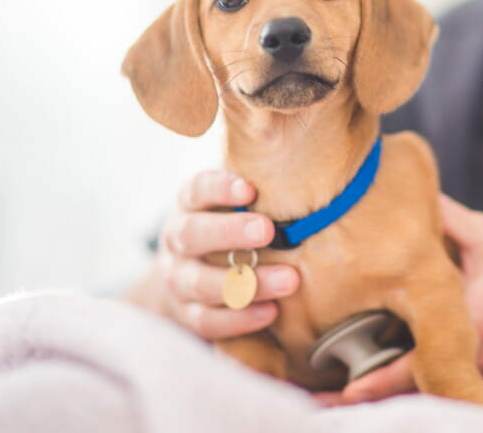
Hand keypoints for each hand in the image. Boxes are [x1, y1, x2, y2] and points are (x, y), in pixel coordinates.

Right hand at [124, 170, 300, 339]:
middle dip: (230, 232)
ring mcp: (177, 279)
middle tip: (268, 230)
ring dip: (247, 282)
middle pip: (193, 234)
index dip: (219, 188)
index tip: (250, 188)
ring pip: (202, 283)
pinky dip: (239, 319)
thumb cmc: (229, 227)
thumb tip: (306, 161)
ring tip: (290, 280)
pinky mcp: (186, 314)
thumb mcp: (232, 204)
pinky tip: (272, 312)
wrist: (186, 278)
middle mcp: (176, 240)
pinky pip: (207, 321)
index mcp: (188, 205)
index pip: (196, 190)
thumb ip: (257, 191)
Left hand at [331, 194, 482, 404]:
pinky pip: (438, 376)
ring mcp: (478, 363)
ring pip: (424, 384)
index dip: (378, 379)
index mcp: (472, 322)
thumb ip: (443, 217)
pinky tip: (373, 376)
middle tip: (322, 399)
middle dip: (369, 392)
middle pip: (412, 385)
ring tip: (335, 393)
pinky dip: (406, 379)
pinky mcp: (482, 362)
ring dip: (384, 388)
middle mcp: (473, 352)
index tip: (342, 388)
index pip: (417, 362)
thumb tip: (397, 190)